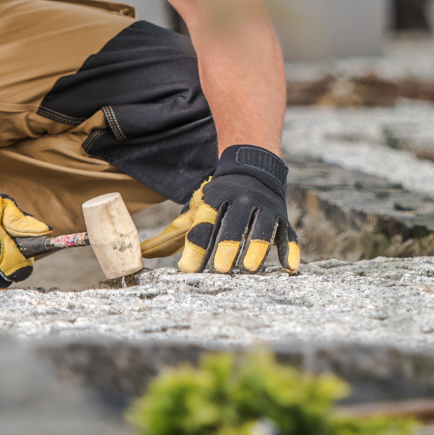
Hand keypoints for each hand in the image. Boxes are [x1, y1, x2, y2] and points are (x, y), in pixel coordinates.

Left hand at [141, 145, 300, 273]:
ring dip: (256, 247)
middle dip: (227, 245)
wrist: (254, 165)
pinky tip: (289, 268)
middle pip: (234, 223)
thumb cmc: (219, 196)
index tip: (186, 268)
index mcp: (216, 198)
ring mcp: (264, 208)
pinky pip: (288, 234)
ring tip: (250, 268)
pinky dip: (290, 250)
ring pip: (262, 228)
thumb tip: (143, 253)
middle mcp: (241, 200)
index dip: (196, 246)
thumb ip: (174, 233)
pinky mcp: (282, 216)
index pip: (205, 223)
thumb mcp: (197, 208)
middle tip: (222, 268)